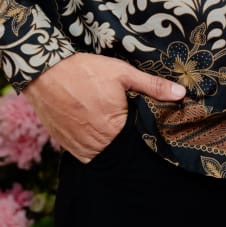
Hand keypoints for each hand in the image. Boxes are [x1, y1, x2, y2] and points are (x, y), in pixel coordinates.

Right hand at [23, 53, 185, 162]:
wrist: (44, 72)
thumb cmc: (85, 71)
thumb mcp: (122, 73)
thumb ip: (152, 86)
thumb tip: (181, 94)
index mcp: (114, 128)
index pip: (138, 142)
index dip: (143, 136)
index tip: (146, 127)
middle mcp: (96, 144)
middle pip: (120, 151)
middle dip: (127, 143)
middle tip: (128, 126)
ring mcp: (78, 147)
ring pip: (102, 155)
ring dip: (109, 146)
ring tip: (111, 128)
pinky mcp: (64, 145)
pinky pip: (84, 153)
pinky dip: (92, 146)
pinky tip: (95, 129)